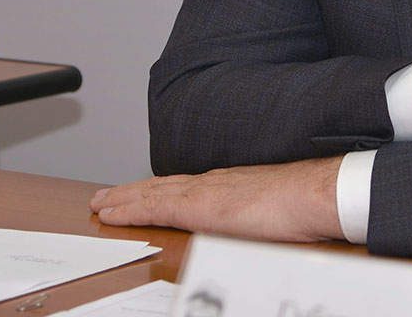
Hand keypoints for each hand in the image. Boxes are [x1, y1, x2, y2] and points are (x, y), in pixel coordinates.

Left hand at [89, 157, 343, 243]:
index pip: (183, 187)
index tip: (138, 195)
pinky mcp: (196, 206)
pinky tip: (111, 213)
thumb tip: (255, 227)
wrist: (312, 194)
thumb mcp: (273, 210)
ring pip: (151, 193)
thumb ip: (255, 216)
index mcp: (228, 185)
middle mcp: (212, 182)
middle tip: (104, 198)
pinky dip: (128, 208)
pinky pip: (152, 206)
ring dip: (122, 198)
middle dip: (131, 192)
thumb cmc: (302, 205)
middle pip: (161, 186)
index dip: (156, 191)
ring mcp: (202, 191)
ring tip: (100, 204)